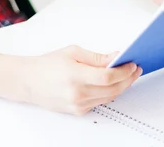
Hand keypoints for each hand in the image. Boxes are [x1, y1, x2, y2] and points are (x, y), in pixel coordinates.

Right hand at [15, 45, 141, 114]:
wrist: (28, 81)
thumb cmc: (48, 64)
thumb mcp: (73, 52)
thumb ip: (96, 57)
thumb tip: (116, 57)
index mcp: (76, 76)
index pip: (108, 76)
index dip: (124, 71)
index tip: (132, 63)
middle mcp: (78, 94)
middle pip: (113, 89)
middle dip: (128, 79)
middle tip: (135, 69)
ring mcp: (78, 105)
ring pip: (109, 97)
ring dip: (121, 86)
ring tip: (128, 74)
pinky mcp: (78, 111)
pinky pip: (100, 102)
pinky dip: (109, 92)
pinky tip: (113, 83)